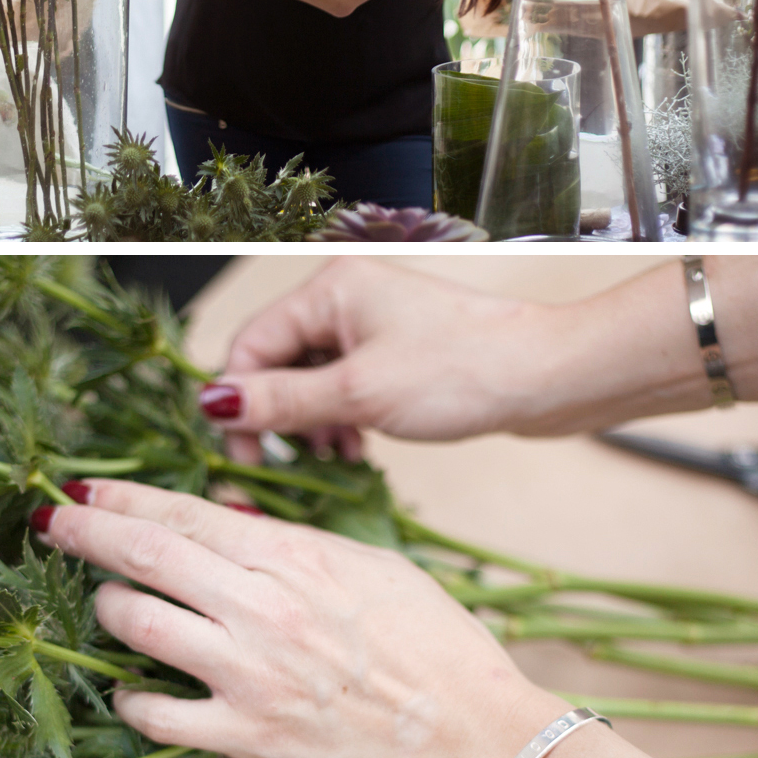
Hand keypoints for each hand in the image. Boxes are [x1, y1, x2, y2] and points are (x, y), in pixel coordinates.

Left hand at [32, 480, 562, 757]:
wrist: (475, 735)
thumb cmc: (440, 651)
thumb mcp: (373, 568)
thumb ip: (297, 549)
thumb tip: (233, 530)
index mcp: (294, 557)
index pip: (184, 512)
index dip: (122, 497)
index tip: (85, 487)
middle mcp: (261, 607)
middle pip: (145, 555)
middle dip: (86, 532)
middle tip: (53, 521)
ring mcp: (248, 673)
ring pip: (140, 623)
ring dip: (110, 608)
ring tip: (105, 603)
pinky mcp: (247, 735)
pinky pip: (159, 712)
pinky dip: (133, 698)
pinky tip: (130, 690)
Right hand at [204, 260, 541, 464]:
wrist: (545, 377)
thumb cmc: (463, 370)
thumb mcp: (358, 394)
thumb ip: (281, 401)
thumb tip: (212, 402)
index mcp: (330, 290)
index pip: (251, 345)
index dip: (238, 404)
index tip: (241, 457)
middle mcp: (347, 299)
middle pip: (279, 363)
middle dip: (278, 417)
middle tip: (285, 466)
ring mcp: (375, 326)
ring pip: (313, 380)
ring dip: (312, 425)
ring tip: (333, 459)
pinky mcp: (398, 355)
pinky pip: (346, 389)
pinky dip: (342, 421)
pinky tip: (356, 450)